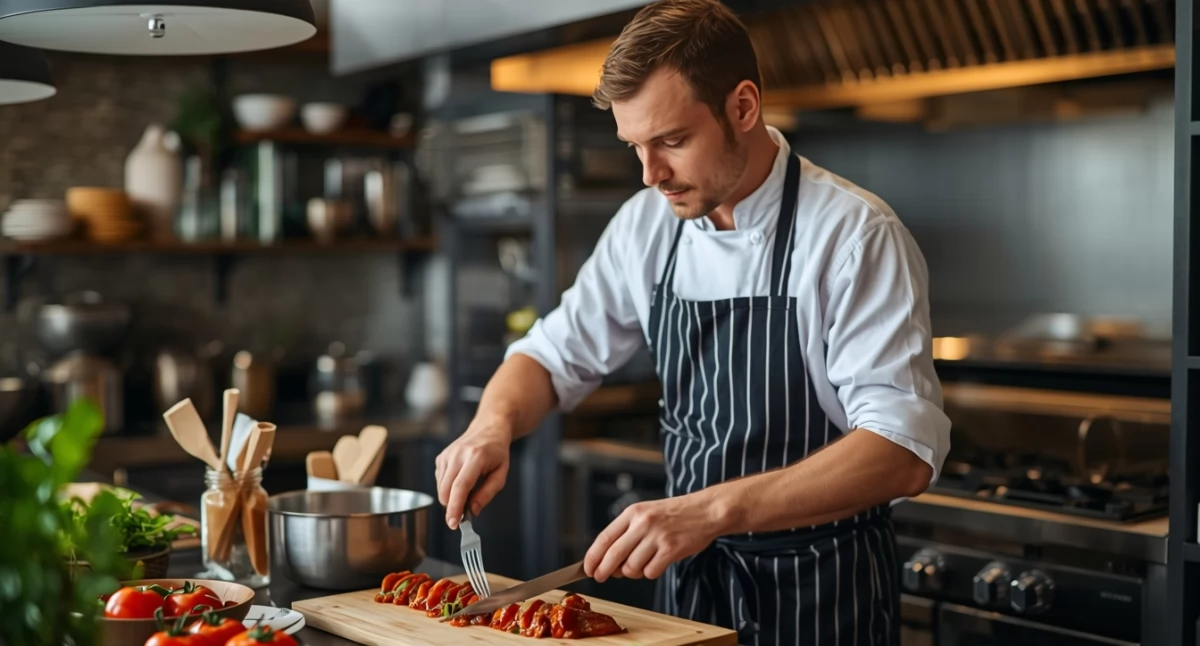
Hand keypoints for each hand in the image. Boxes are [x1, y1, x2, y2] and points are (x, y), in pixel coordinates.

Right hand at [434, 419, 511, 529]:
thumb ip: (487, 494)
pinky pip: (439, 481)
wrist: (488, 429)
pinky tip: (460, 481)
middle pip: (446, 490)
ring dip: (450, 498)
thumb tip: (472, 511)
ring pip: (441, 488)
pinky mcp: (441, 457)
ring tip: (467, 492)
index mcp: (475, 457)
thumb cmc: (497, 452)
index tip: (453, 524)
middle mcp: (458, 454)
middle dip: (452, 508)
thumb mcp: (500, 474)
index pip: (460, 487)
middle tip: (463, 515)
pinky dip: (448, 488)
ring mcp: (447, 454)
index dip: (455, 508)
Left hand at [583, 494, 725, 582]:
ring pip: (632, 567)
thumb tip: (609, 562)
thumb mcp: (646, 514)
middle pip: (614, 554)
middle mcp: (643, 523)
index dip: (593, 556)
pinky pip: (650, 572)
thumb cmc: (675, 514)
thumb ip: (627, 534)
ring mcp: (657, 536)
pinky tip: (656, 564)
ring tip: (641, 565)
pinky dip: (650, 573)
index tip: (587, 568)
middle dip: (603, 571)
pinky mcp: (672, 549)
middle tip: (601, 578)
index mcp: (633, 512)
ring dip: (632, 573)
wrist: (706, 510)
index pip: (605, 537)